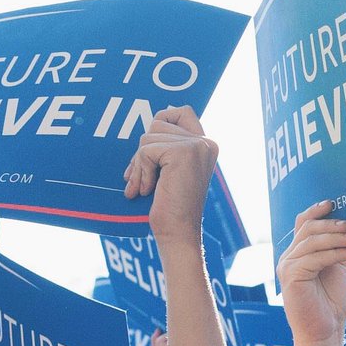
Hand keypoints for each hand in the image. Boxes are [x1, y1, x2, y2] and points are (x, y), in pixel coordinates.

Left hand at [125, 107, 215, 245]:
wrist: (178, 233)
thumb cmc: (171, 207)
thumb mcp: (170, 170)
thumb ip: (165, 147)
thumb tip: (148, 127)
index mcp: (206, 145)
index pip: (180, 112)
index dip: (162, 122)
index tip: (152, 153)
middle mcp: (206, 142)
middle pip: (157, 124)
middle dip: (142, 152)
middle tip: (140, 178)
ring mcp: (197, 146)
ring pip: (148, 136)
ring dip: (139, 164)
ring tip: (145, 187)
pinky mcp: (184, 152)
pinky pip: (146, 150)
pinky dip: (141, 171)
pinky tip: (147, 190)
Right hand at [279, 202, 345, 345]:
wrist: (324, 333)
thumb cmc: (331, 303)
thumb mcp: (338, 268)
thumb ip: (338, 248)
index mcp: (299, 253)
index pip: (302, 224)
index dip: (315, 211)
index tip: (333, 203)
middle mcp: (289, 257)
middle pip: (307, 229)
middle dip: (331, 224)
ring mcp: (287, 266)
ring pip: (312, 241)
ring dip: (337, 238)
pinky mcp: (291, 277)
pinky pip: (315, 257)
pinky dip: (337, 253)